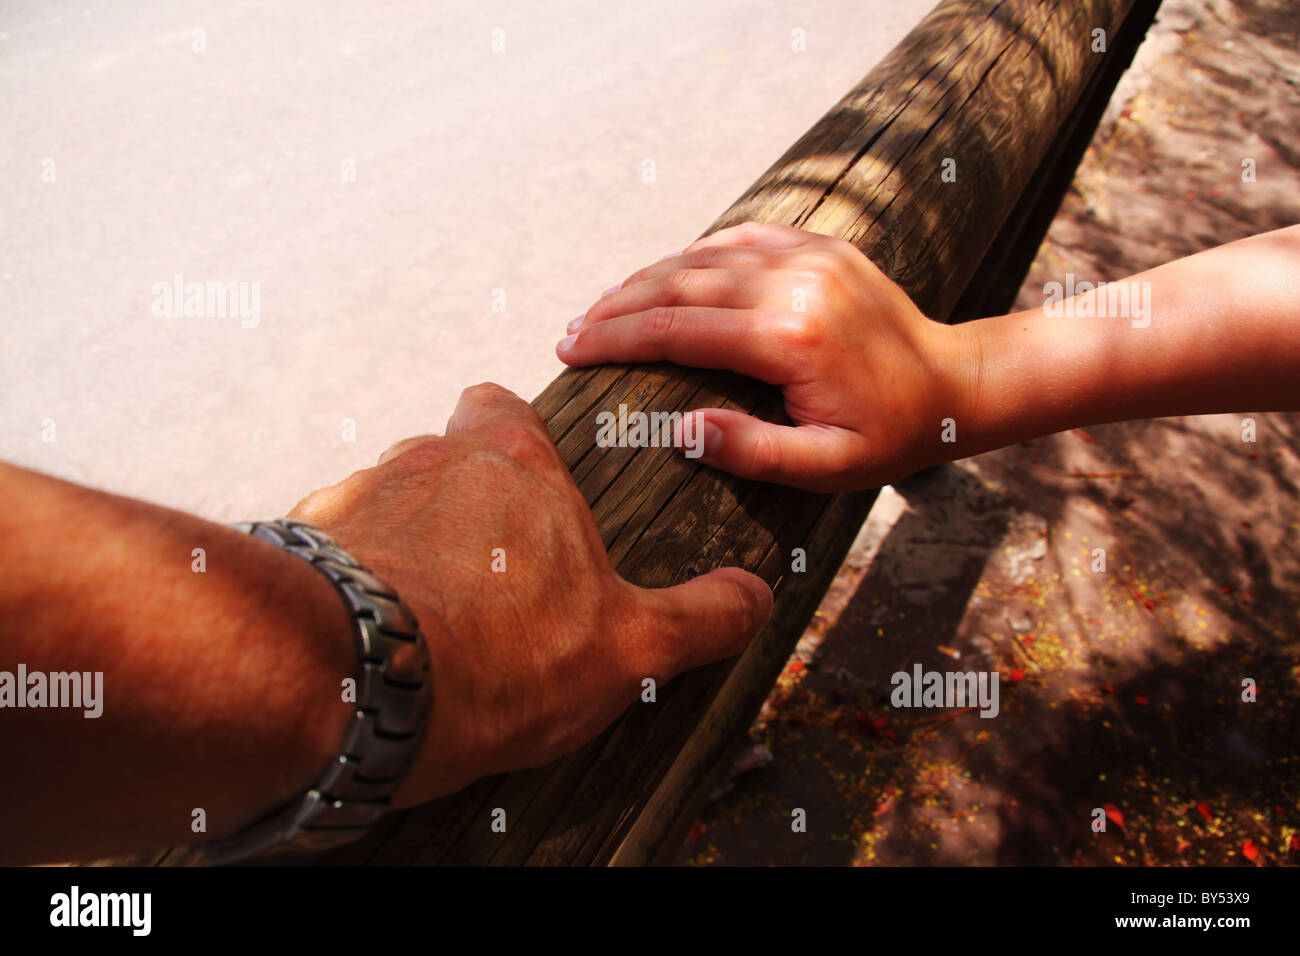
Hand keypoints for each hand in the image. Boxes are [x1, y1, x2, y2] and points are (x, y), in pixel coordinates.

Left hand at [287, 383, 771, 804]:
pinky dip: (347, 585)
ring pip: (382, 506)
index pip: (502, 407)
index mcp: (511, 462)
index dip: (512, 439)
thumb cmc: (500, 653)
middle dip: (458, 505)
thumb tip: (755, 600)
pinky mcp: (299, 547)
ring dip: (400, 547)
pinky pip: (328, 554)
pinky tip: (367, 638)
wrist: (356, 685)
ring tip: (422, 619)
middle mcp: (426, 460)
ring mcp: (354, 497)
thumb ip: (699, 617)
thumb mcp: (629, 646)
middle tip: (485, 575)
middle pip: (440, 457)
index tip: (526, 482)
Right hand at [556, 221, 973, 491]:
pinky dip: (694, 255)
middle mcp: (795, 283)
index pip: (676, 330)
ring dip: (647, 279)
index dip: (614, 339)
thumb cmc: (891, 437)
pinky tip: (665, 274)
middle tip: (569, 331)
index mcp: (790, 338)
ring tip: (603, 306)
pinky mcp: (820, 245)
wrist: (957, 384)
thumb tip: (678, 431)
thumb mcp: (827, 467)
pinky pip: (741, 238)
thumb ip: (752, 452)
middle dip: (615, 307)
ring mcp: (809, 256)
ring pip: (703, 256)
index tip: (569, 351)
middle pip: (678, 285)